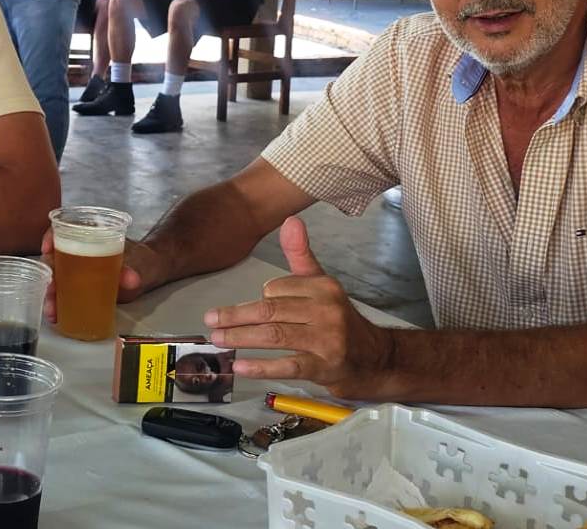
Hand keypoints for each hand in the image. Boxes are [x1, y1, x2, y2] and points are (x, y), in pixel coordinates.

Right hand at [40, 229, 172, 322]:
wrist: (150, 273)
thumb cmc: (141, 260)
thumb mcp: (138, 263)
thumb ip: (133, 271)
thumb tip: (131, 279)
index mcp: (89, 237)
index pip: (62, 230)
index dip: (50, 238)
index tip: (47, 249)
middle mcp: (79, 252)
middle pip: (55, 259)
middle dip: (48, 275)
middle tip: (51, 291)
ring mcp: (78, 271)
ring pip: (57, 279)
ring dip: (51, 294)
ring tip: (53, 311)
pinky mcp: (81, 288)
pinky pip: (64, 292)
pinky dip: (58, 303)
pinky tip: (57, 315)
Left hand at [203, 217, 393, 398]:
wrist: (375, 358)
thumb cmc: (338, 319)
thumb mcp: (321, 283)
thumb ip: (300, 253)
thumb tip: (291, 219)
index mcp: (323, 287)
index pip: (276, 288)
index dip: (256, 300)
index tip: (245, 310)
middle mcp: (327, 310)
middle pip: (270, 310)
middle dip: (236, 316)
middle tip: (211, 320)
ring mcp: (327, 340)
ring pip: (275, 335)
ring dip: (241, 337)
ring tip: (218, 338)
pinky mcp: (325, 367)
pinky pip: (288, 365)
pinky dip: (261, 366)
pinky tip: (241, 366)